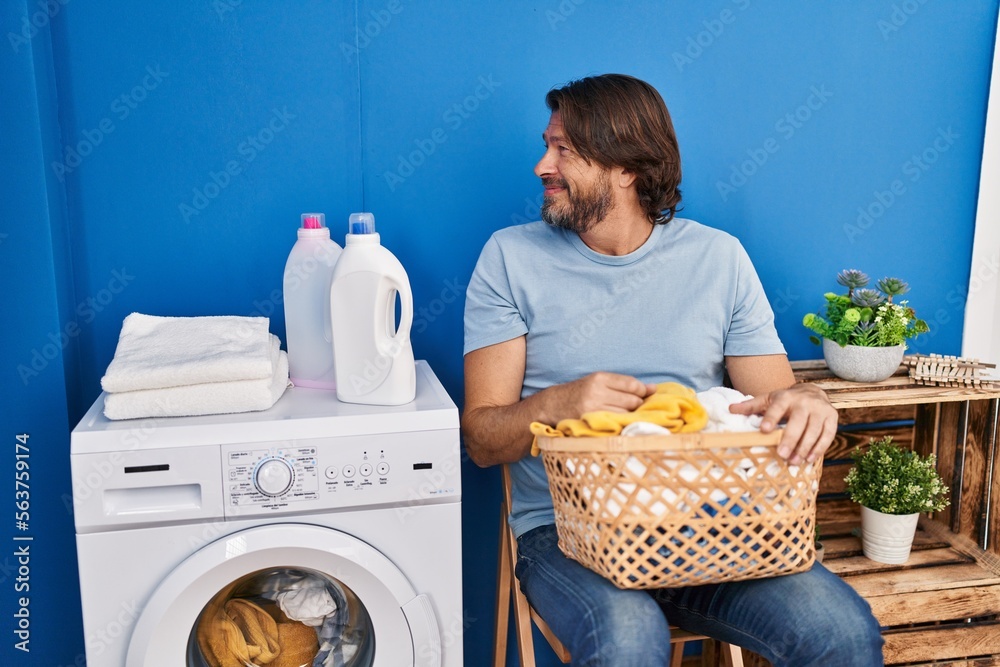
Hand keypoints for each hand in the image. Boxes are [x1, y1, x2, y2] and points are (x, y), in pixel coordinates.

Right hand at [541, 372, 655, 423]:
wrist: (554, 404)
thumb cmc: (581, 392)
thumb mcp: (600, 382)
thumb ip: (625, 385)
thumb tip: (654, 388)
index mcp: (600, 378)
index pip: (632, 384)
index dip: (642, 391)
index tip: (643, 395)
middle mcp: (596, 392)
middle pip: (632, 400)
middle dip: (636, 404)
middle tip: (630, 407)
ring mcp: (593, 408)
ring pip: (626, 413)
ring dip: (628, 415)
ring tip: (621, 414)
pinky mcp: (590, 421)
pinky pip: (616, 423)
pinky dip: (620, 423)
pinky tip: (617, 422)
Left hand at [728, 383, 837, 463]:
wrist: (812, 391)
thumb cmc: (786, 400)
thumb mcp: (767, 399)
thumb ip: (751, 406)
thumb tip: (730, 409)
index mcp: (785, 397)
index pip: (777, 408)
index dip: (771, 418)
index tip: (764, 430)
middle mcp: (805, 402)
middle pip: (798, 422)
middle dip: (790, 439)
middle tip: (782, 455)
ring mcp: (820, 410)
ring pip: (813, 431)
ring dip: (804, 447)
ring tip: (794, 461)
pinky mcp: (832, 418)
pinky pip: (827, 435)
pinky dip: (819, 448)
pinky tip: (809, 458)